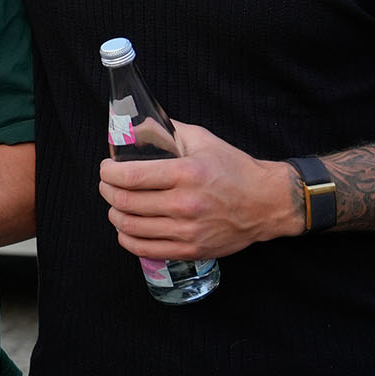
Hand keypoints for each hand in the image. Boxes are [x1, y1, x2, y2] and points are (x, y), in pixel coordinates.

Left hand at [97, 122, 300, 261]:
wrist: (267, 202)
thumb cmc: (235, 169)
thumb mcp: (203, 140)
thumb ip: (168, 131)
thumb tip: (136, 126)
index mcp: (187, 174)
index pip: (131, 177)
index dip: (109, 173)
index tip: (106, 169)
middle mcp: (185, 204)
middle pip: (125, 202)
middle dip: (107, 191)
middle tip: (107, 185)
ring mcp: (187, 230)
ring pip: (130, 227)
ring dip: (114, 214)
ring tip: (116, 204)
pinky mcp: (190, 249)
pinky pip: (144, 249)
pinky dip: (127, 238)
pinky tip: (127, 228)